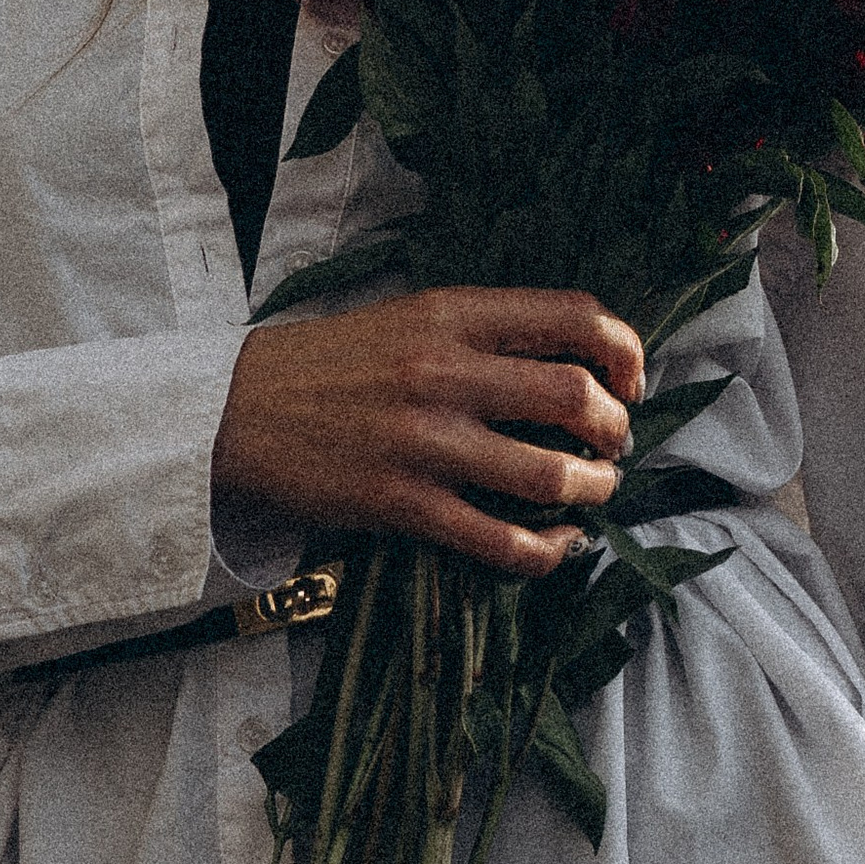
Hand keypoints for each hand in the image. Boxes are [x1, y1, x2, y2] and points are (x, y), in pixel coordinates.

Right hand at [215, 288, 642, 575]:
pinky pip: (501, 540)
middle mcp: (445, 371)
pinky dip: (548, 550)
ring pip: (550, 474)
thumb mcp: (408, 318)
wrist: (235, 411)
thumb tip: (575, 362)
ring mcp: (425, 442)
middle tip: (614, 443)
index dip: (625, 351)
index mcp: (452, 313)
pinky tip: (558, 544)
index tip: (629, 381)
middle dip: (616, 428)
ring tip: (594, 490)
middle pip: (576, 396)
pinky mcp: (403, 504)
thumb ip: (484, 332)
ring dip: (594, 489)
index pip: (574, 317)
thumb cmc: (330, 364)